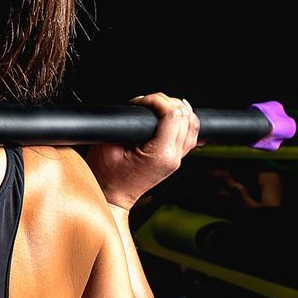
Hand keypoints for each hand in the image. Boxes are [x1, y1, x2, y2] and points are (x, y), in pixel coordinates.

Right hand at [85, 92, 200, 210]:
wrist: (111, 197)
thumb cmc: (106, 176)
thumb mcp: (107, 147)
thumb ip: (123, 126)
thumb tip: (137, 108)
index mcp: (159, 154)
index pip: (173, 115)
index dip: (157, 100)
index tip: (140, 101)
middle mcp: (173, 157)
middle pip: (186, 117)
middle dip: (167, 102)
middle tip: (147, 102)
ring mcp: (177, 159)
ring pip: (193, 125)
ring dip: (178, 110)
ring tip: (160, 105)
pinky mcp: (174, 159)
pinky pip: (190, 135)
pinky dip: (184, 121)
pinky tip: (175, 115)